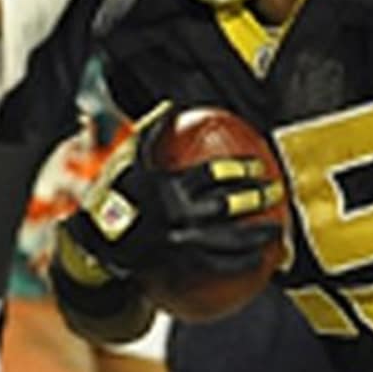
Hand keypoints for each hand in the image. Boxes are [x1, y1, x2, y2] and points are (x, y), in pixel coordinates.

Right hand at [58, 103, 282, 282]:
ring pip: (227, 241)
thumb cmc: (114, 192)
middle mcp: (177, 215)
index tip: (259, 165)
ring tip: (278, 230)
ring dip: (256, 235)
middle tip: (277, 190)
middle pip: (226, 206)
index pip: (212, 175)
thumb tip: (172, 105)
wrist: (94, 239)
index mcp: (168, 187)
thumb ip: (152, 131)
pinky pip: (217, 266)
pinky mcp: (179, 264)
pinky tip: (260, 260)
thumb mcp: (128, 158)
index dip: (240, 170)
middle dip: (256, 198)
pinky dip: (240, 263)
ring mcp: (180, 242)